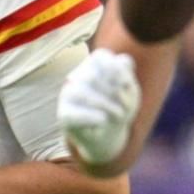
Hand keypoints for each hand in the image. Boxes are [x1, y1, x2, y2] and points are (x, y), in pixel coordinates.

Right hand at [58, 49, 140, 167]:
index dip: (117, 69)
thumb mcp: (129, 92)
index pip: (101, 56)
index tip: (126, 84)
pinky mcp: (64, 114)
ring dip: (105, 105)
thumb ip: (126, 74)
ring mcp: (67, 95)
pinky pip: (74, 113)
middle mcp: (76, 78)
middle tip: (124, 108)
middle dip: (112, 91)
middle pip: (92, 75)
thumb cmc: (118, 109)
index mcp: (92, 67)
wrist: (106, 137)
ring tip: (119, 115)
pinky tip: (103, 120)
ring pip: (81, 92)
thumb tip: (122, 62)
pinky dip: (91, 116)